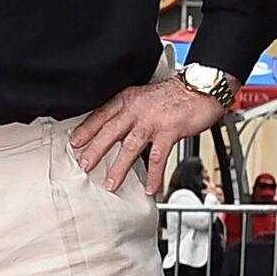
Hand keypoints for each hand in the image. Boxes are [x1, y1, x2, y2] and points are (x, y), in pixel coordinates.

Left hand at [70, 75, 226, 194]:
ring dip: (119, 167)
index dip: (87, 129)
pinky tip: (149, 187)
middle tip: (84, 165)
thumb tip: (109, 133)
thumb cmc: (173, 96)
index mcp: (128, 100)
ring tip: (111, 183)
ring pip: (131, 146)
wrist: (201, 88)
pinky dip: (154, 175)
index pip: (101, 115)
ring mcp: (153, 120)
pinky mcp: (170, 130)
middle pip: (111, 131)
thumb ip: (127, 113)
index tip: (74, 143)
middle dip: (95, 150)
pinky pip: (158, 156)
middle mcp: (137, 109)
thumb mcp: (143, 98)